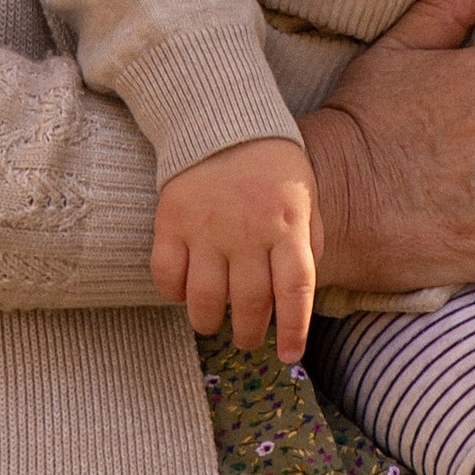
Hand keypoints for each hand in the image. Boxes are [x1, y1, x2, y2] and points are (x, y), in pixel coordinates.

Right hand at [151, 138, 319, 359]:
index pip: (296, 290)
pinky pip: (166, 274)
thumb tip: (303, 294)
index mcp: (288, 224)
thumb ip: (307, 242)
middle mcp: (248, 230)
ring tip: (212, 324)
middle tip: (247, 339)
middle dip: (249, 334)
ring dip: (209, 323)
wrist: (221, 119)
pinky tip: (183, 293)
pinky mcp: (171, 220)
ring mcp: (207, 227)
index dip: (294, 329)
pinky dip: (173, 294)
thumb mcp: (305, 197)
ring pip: (206, 300)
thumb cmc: (270, 166)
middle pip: (250, 304)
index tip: (290, 356)